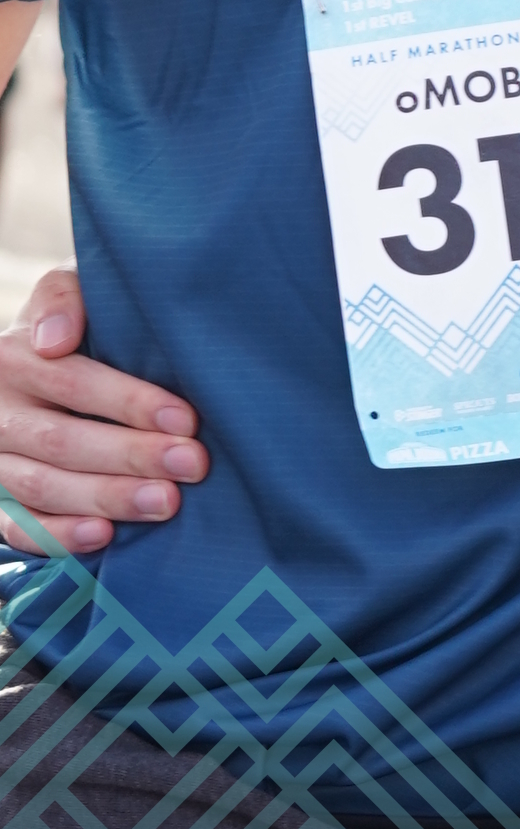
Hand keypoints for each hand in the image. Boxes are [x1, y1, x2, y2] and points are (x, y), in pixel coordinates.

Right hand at [0, 265, 207, 555]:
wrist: (39, 361)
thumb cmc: (76, 326)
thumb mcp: (69, 292)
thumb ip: (66, 298)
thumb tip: (54, 340)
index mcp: (14, 358)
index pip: (73, 383)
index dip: (130, 403)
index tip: (187, 420)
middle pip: (62, 441)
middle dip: (132, 456)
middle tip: (192, 465)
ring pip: (43, 486)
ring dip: (107, 497)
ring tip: (166, 502)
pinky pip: (17, 526)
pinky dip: (59, 536)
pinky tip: (103, 536)